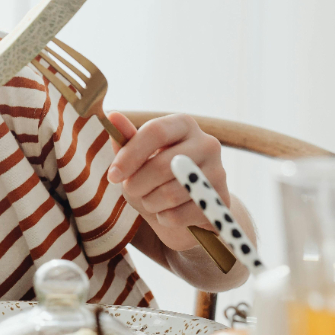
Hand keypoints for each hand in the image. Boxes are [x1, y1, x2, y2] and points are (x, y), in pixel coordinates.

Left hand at [105, 112, 228, 251]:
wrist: (186, 209)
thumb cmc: (155, 177)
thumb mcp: (137, 158)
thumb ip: (126, 140)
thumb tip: (113, 115)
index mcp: (183, 125)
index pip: (156, 131)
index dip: (130, 155)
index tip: (113, 175)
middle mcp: (206, 143)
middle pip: (162, 166)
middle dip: (136, 185)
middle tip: (131, 190)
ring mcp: (218, 172)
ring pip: (170, 194)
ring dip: (149, 203)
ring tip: (150, 201)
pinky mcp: (221, 201)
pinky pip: (180, 215)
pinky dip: (164, 218)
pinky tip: (165, 213)